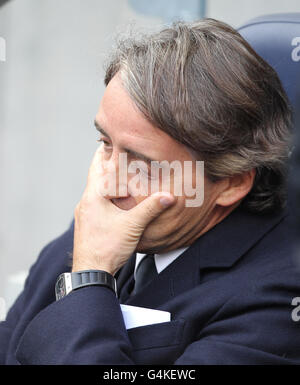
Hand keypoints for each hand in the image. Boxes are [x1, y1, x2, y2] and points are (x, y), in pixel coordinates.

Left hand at [72, 147, 174, 274]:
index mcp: (93, 197)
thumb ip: (151, 208)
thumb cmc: (107, 248)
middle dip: (105, 165)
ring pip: (95, 192)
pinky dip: (104, 197)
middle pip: (95, 177)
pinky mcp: (87, 225)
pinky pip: (95, 204)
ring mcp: (84, 215)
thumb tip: (169, 196)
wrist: (90, 273)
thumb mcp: (133, 226)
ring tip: (118, 176)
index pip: (97, 168)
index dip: (104, 154)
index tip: (110, 141)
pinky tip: (113, 202)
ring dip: (105, 182)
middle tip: (115, 153)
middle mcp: (85, 203)